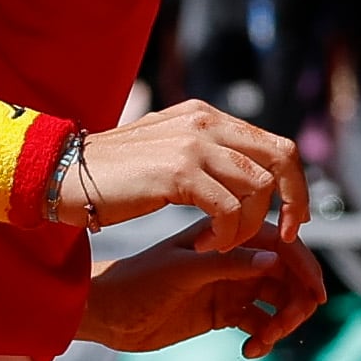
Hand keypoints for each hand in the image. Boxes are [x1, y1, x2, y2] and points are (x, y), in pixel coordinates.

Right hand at [57, 100, 307, 250]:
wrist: (67, 175)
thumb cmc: (115, 174)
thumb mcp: (168, 152)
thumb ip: (207, 155)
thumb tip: (251, 179)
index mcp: (204, 116)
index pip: (276, 144)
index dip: (294, 185)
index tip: (288, 219)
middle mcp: (204, 122)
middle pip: (282, 158)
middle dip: (294, 202)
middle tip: (285, 237)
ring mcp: (192, 144)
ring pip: (258, 189)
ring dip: (248, 226)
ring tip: (221, 243)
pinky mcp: (179, 172)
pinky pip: (228, 210)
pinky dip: (226, 235)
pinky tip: (205, 245)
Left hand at [78, 219, 326, 356]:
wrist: (108, 313)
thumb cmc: (137, 281)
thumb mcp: (181, 271)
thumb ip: (227, 265)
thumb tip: (278, 259)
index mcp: (222, 233)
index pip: (279, 243)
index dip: (303, 265)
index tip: (316, 295)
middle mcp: (231, 256)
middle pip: (286, 273)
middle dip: (296, 299)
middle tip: (285, 325)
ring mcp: (229, 283)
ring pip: (278, 299)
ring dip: (282, 322)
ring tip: (262, 340)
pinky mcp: (223, 311)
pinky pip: (261, 322)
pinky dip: (264, 337)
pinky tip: (249, 350)